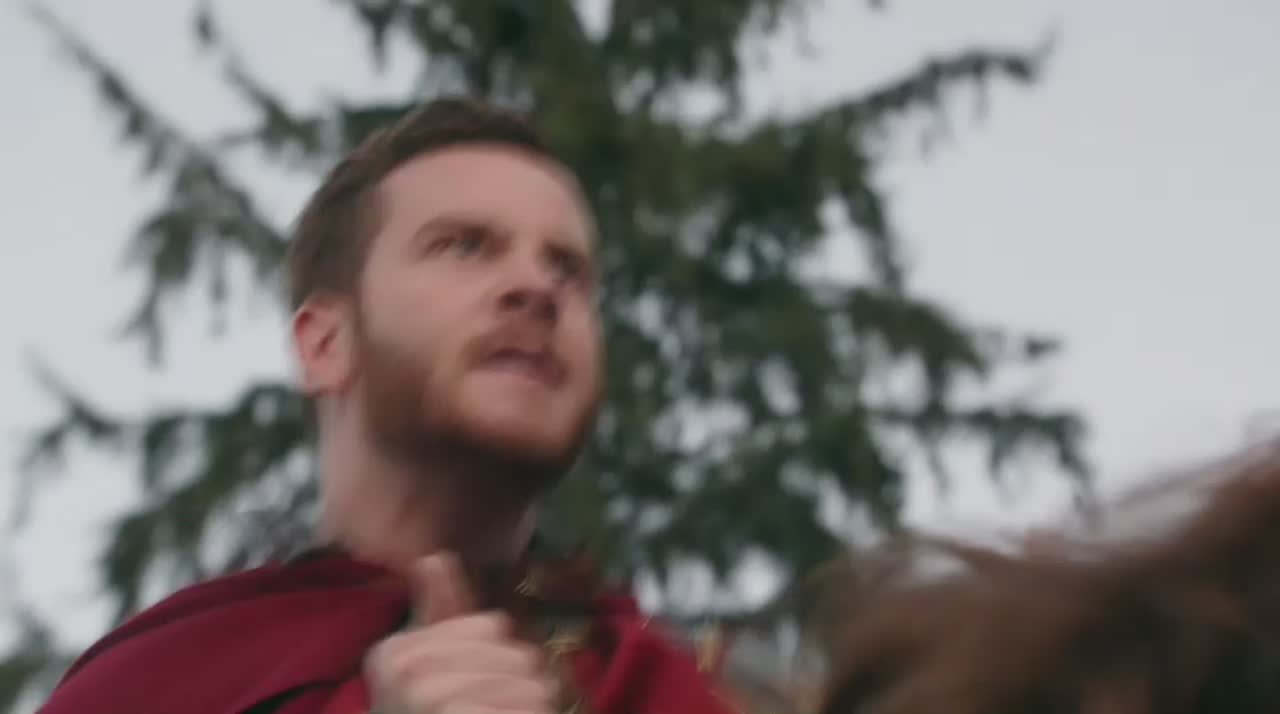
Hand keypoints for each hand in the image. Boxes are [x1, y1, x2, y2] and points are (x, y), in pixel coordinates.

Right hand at [366, 552, 557, 713]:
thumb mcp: (427, 666)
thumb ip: (437, 612)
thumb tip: (435, 556)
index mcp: (396, 652)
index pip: (494, 626)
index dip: (501, 657)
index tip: (482, 685)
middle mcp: (405, 673)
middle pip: (517, 655)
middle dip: (525, 686)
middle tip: (512, 707)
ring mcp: (428, 699)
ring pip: (532, 687)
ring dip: (536, 709)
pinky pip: (523, 712)